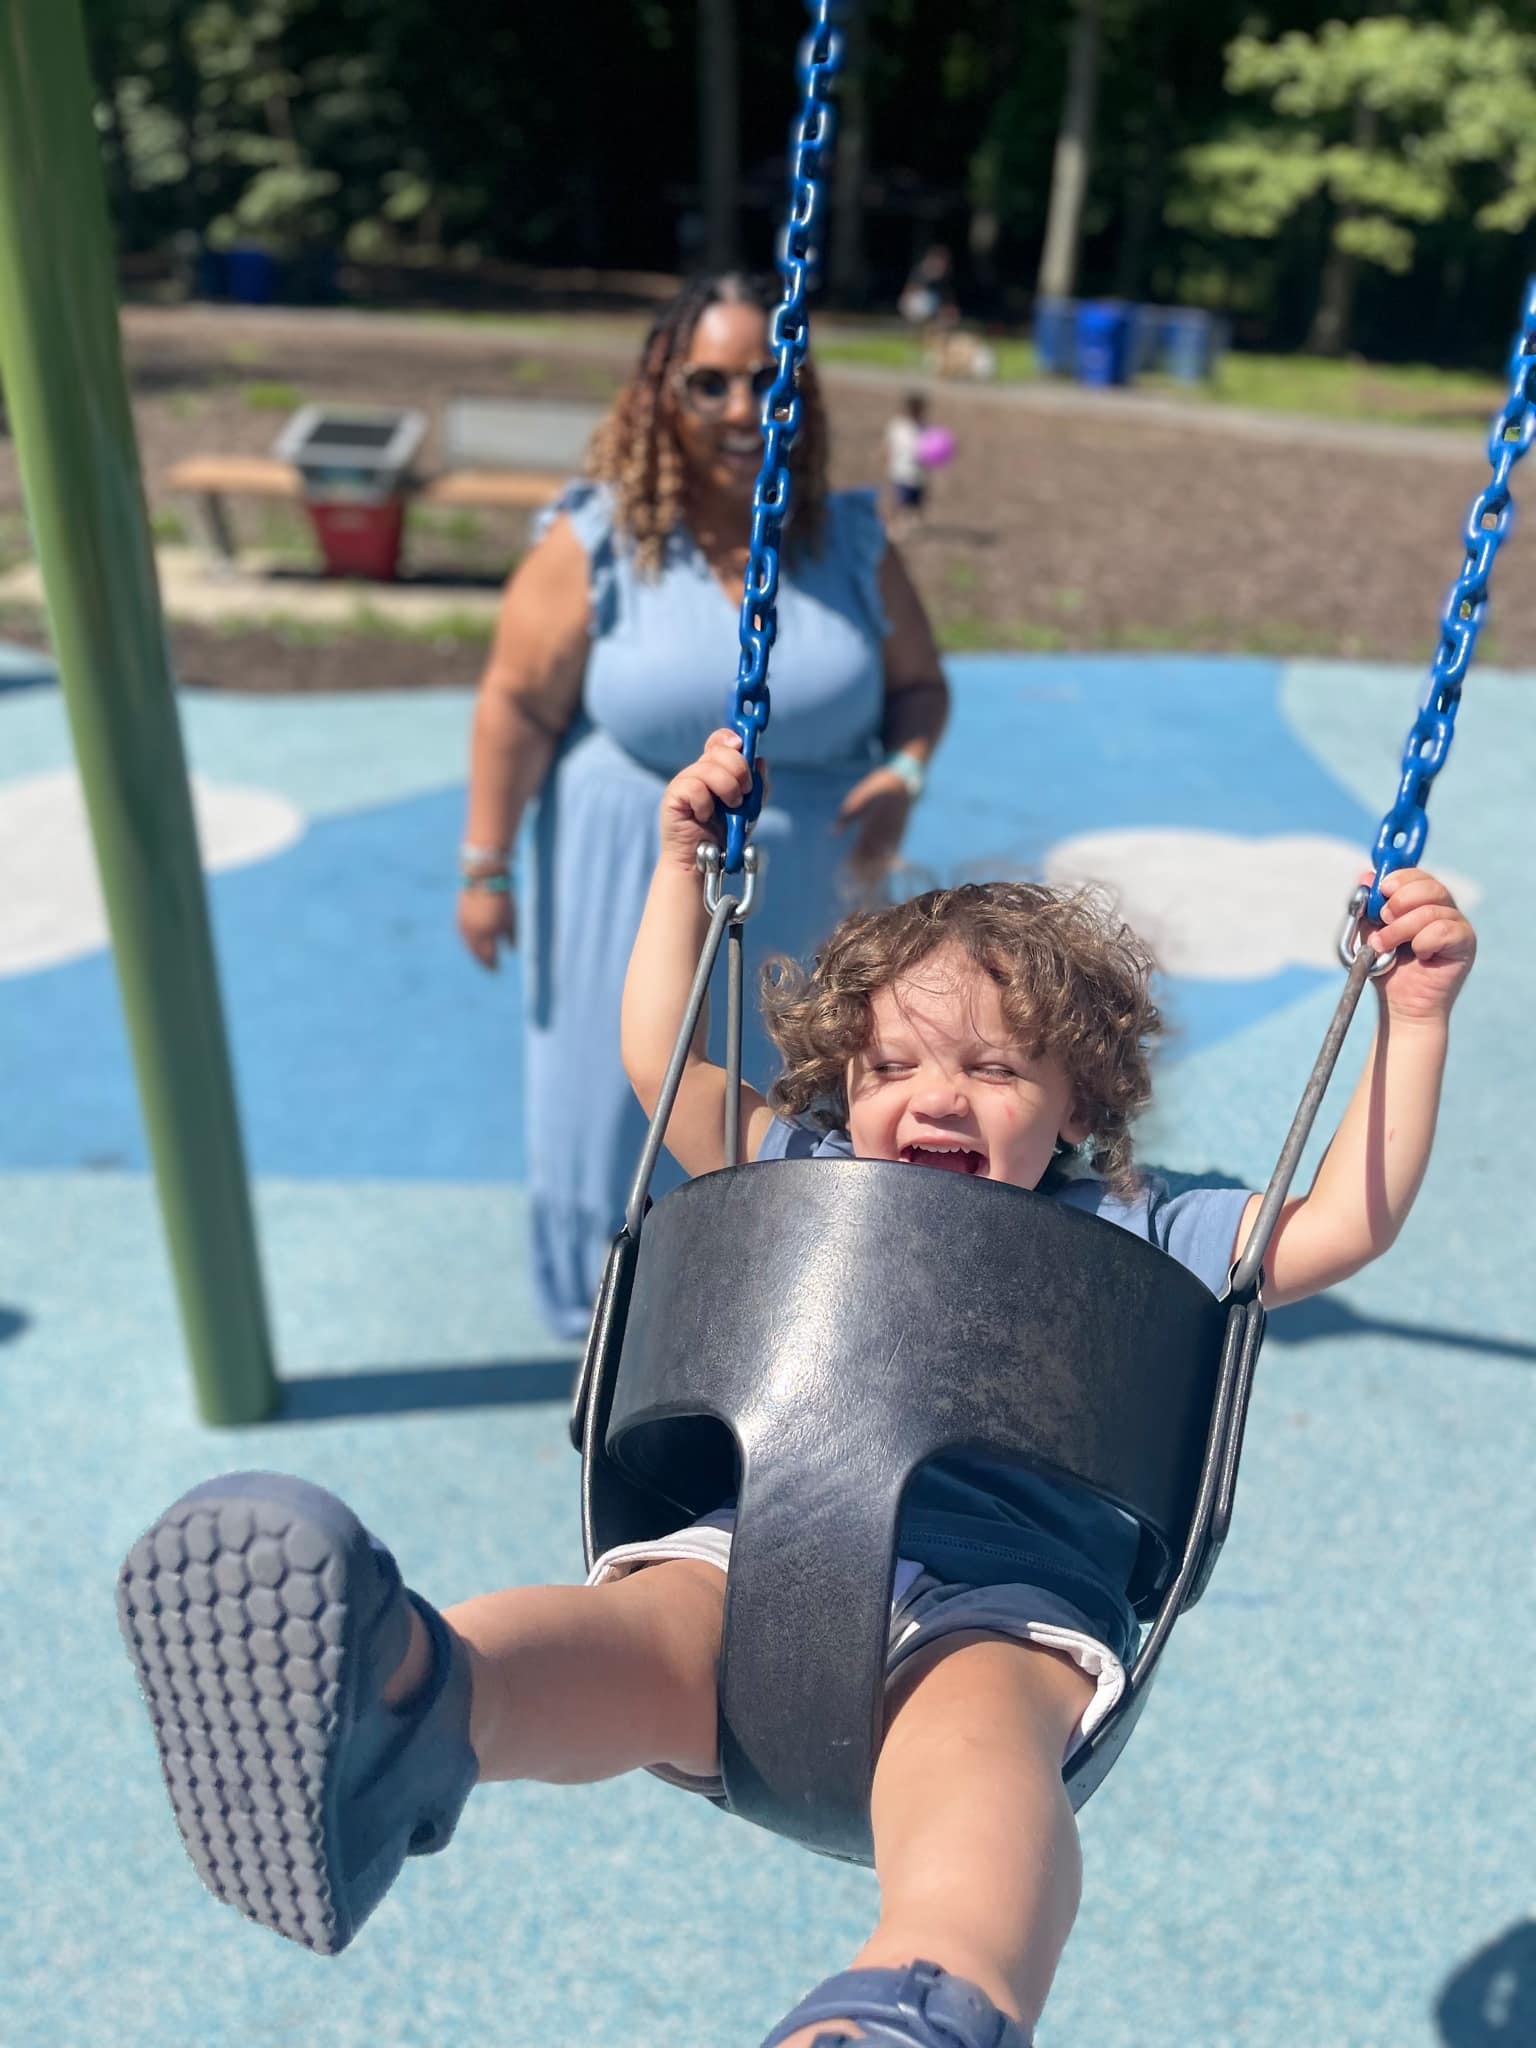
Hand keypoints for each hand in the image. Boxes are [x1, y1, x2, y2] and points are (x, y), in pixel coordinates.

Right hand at [458, 884, 515, 968]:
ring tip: (481, 958)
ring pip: (469, 945)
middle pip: (477, 953)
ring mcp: (464, 926)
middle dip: (483, 962)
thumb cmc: (503, 899)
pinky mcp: (459, 918)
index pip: (489, 956)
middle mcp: (473, 933)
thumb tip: (513, 950)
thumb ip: (513, 936)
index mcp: (487, 934)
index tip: (496, 970)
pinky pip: (464, 936)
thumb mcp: (512, 919)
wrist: (483, 878)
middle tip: (488, 968)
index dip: (492, 965)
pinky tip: (474, 944)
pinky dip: (470, 942)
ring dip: (475, 953)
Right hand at [659, 728, 755, 873]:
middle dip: (739, 770)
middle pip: (720, 750)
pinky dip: (706, 804)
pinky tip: (703, 816)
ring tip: (730, 808)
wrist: (705, 863)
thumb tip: (760, 761)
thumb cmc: (725, 836)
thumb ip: (758, 787)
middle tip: (743, 793)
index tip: (742, 746)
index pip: (720, 741)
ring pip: (709, 768)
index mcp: (715, 770)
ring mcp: (684, 782)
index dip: (731, 738)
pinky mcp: (674, 796)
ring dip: (728, 789)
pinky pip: (695, 788)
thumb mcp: (750, 810)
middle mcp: (698, 771)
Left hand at [836, 767, 912, 888]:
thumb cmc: (875, 788)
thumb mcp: (858, 798)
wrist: (902, 781)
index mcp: (872, 824)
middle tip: (853, 891)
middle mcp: (884, 833)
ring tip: (865, 891)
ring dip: (874, 876)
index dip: (853, 864)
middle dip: (862, 876)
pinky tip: (879, 877)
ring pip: (883, 860)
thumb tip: (833, 832)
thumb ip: (847, 816)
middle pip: (872, 860)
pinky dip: (885, 868)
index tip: (844, 876)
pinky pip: (892, 856)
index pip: (861, 849)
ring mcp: (893, 836)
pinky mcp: (899, 836)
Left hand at [1368, 866, 1476, 1022]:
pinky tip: (1419, 955)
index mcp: (1421, 901)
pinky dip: (1423, 942)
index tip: (1380, 890)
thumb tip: (1365, 876)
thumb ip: (1368, 907)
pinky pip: (1444, 931)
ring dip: (1400, 928)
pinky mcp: (1465, 943)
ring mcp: (1457, 924)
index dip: (1398, 877)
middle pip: (1429, 886)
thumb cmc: (1386, 969)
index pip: (1417, 875)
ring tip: (1384, 946)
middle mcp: (1443, 908)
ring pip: (1431, 911)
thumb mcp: (1369, 932)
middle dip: (1399, 900)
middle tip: (1383, 919)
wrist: (1400, 1005)